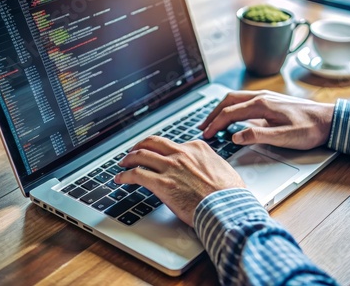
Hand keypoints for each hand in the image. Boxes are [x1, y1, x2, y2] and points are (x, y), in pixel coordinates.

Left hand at [115, 136, 245, 226]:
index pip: (172, 144)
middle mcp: (182, 154)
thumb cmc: (228, 193)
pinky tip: (120, 179)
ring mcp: (171, 167)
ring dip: (128, 159)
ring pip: (141, 155)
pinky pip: (137, 174)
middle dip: (139, 146)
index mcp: (197, 148)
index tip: (156, 154)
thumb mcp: (222, 167)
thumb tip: (204, 166)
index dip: (160, 149)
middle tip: (133, 152)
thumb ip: (208, 163)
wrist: (226, 207)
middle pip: (152, 142)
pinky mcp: (162, 183)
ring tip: (123, 163)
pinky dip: (125, 175)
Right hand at [199, 90, 334, 149]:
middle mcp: (261, 96)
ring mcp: (265, 97)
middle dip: (212, 114)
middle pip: (228, 101)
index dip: (215, 124)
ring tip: (212, 121)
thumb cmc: (310, 128)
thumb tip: (235, 136)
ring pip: (235, 98)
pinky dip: (231, 107)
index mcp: (261, 104)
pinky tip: (232, 116)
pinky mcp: (270, 101)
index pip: (229, 113)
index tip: (206, 135)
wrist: (329, 119)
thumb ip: (258, 136)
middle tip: (203, 127)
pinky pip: (244, 100)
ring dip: (221, 109)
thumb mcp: (285, 137)